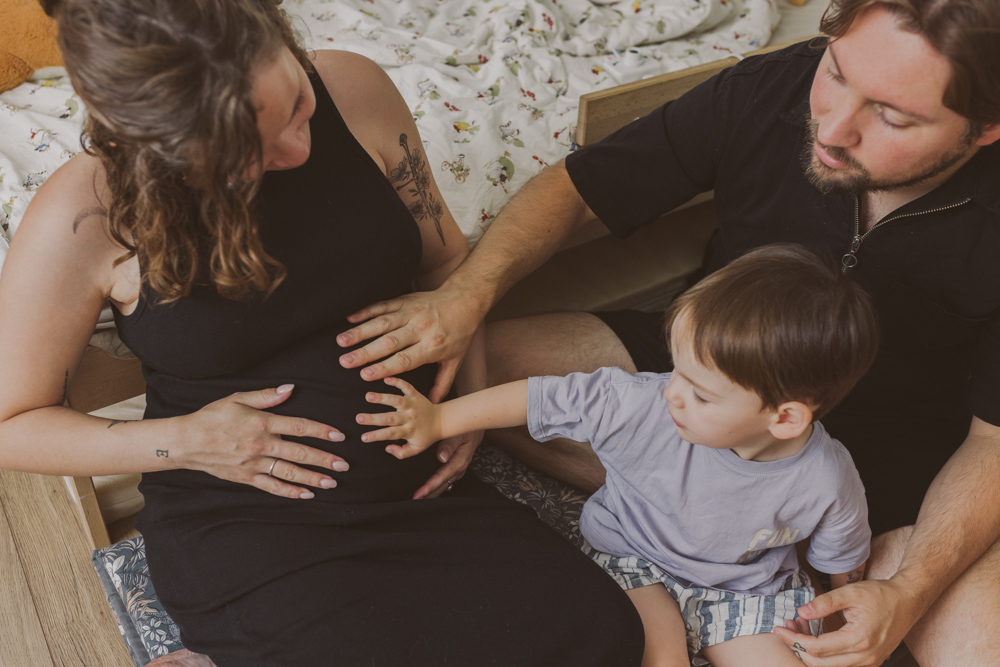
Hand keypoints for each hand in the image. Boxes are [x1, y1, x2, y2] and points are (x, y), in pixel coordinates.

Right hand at [180, 385, 347, 499]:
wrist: (185, 442)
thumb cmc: (211, 417)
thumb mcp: (237, 398)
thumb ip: (266, 396)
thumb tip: (290, 388)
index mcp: (262, 423)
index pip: (299, 427)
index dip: (322, 431)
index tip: (339, 436)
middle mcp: (261, 445)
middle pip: (300, 452)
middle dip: (324, 459)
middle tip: (344, 465)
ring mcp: (254, 463)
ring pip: (290, 472)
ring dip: (313, 478)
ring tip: (332, 483)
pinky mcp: (247, 477)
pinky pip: (272, 486)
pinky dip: (290, 492)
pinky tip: (307, 495)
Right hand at [337, 286, 482, 402]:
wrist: (466, 300)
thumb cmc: (460, 333)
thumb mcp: (455, 360)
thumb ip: (443, 383)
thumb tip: (432, 404)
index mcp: (432, 346)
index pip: (404, 359)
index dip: (384, 367)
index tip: (364, 375)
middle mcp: (420, 329)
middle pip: (389, 342)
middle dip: (365, 352)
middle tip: (344, 362)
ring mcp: (412, 312)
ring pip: (382, 323)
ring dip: (360, 331)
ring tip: (341, 341)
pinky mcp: (406, 300)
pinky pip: (383, 305)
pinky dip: (366, 311)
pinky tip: (349, 318)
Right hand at [357, 377, 441, 455]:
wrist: (441, 421)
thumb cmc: (425, 436)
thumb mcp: (416, 449)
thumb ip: (401, 453)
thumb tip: (387, 448)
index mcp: (409, 431)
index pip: (391, 434)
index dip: (377, 436)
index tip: (363, 437)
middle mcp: (410, 417)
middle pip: (391, 418)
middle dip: (374, 418)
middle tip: (359, 418)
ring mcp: (412, 405)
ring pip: (397, 400)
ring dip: (382, 398)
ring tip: (368, 396)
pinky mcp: (415, 395)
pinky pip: (406, 387)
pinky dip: (397, 382)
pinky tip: (386, 378)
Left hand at [413, 429, 482, 499]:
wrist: (475, 428)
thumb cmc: (466, 430)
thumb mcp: (459, 434)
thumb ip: (449, 444)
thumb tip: (441, 457)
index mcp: (459, 462)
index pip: (441, 478)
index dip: (429, 487)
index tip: (418, 495)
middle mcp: (458, 470)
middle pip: (441, 487)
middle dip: (428, 495)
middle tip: (413, 502)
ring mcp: (456, 471)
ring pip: (442, 486)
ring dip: (430, 493)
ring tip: (417, 500)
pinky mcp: (454, 470)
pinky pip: (443, 482)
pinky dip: (434, 488)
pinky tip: (425, 491)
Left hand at [773, 579, 921, 665]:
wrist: (908, 601)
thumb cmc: (881, 595)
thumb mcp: (851, 592)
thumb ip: (825, 602)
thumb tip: (802, 611)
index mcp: (860, 639)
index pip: (818, 648)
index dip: (794, 640)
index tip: (778, 629)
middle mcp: (866, 656)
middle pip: (820, 663)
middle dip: (798, 647)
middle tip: (786, 628)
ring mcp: (869, 661)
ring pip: (829, 666)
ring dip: (810, 651)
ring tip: (798, 627)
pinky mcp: (870, 660)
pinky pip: (840, 664)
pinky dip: (824, 653)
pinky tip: (814, 634)